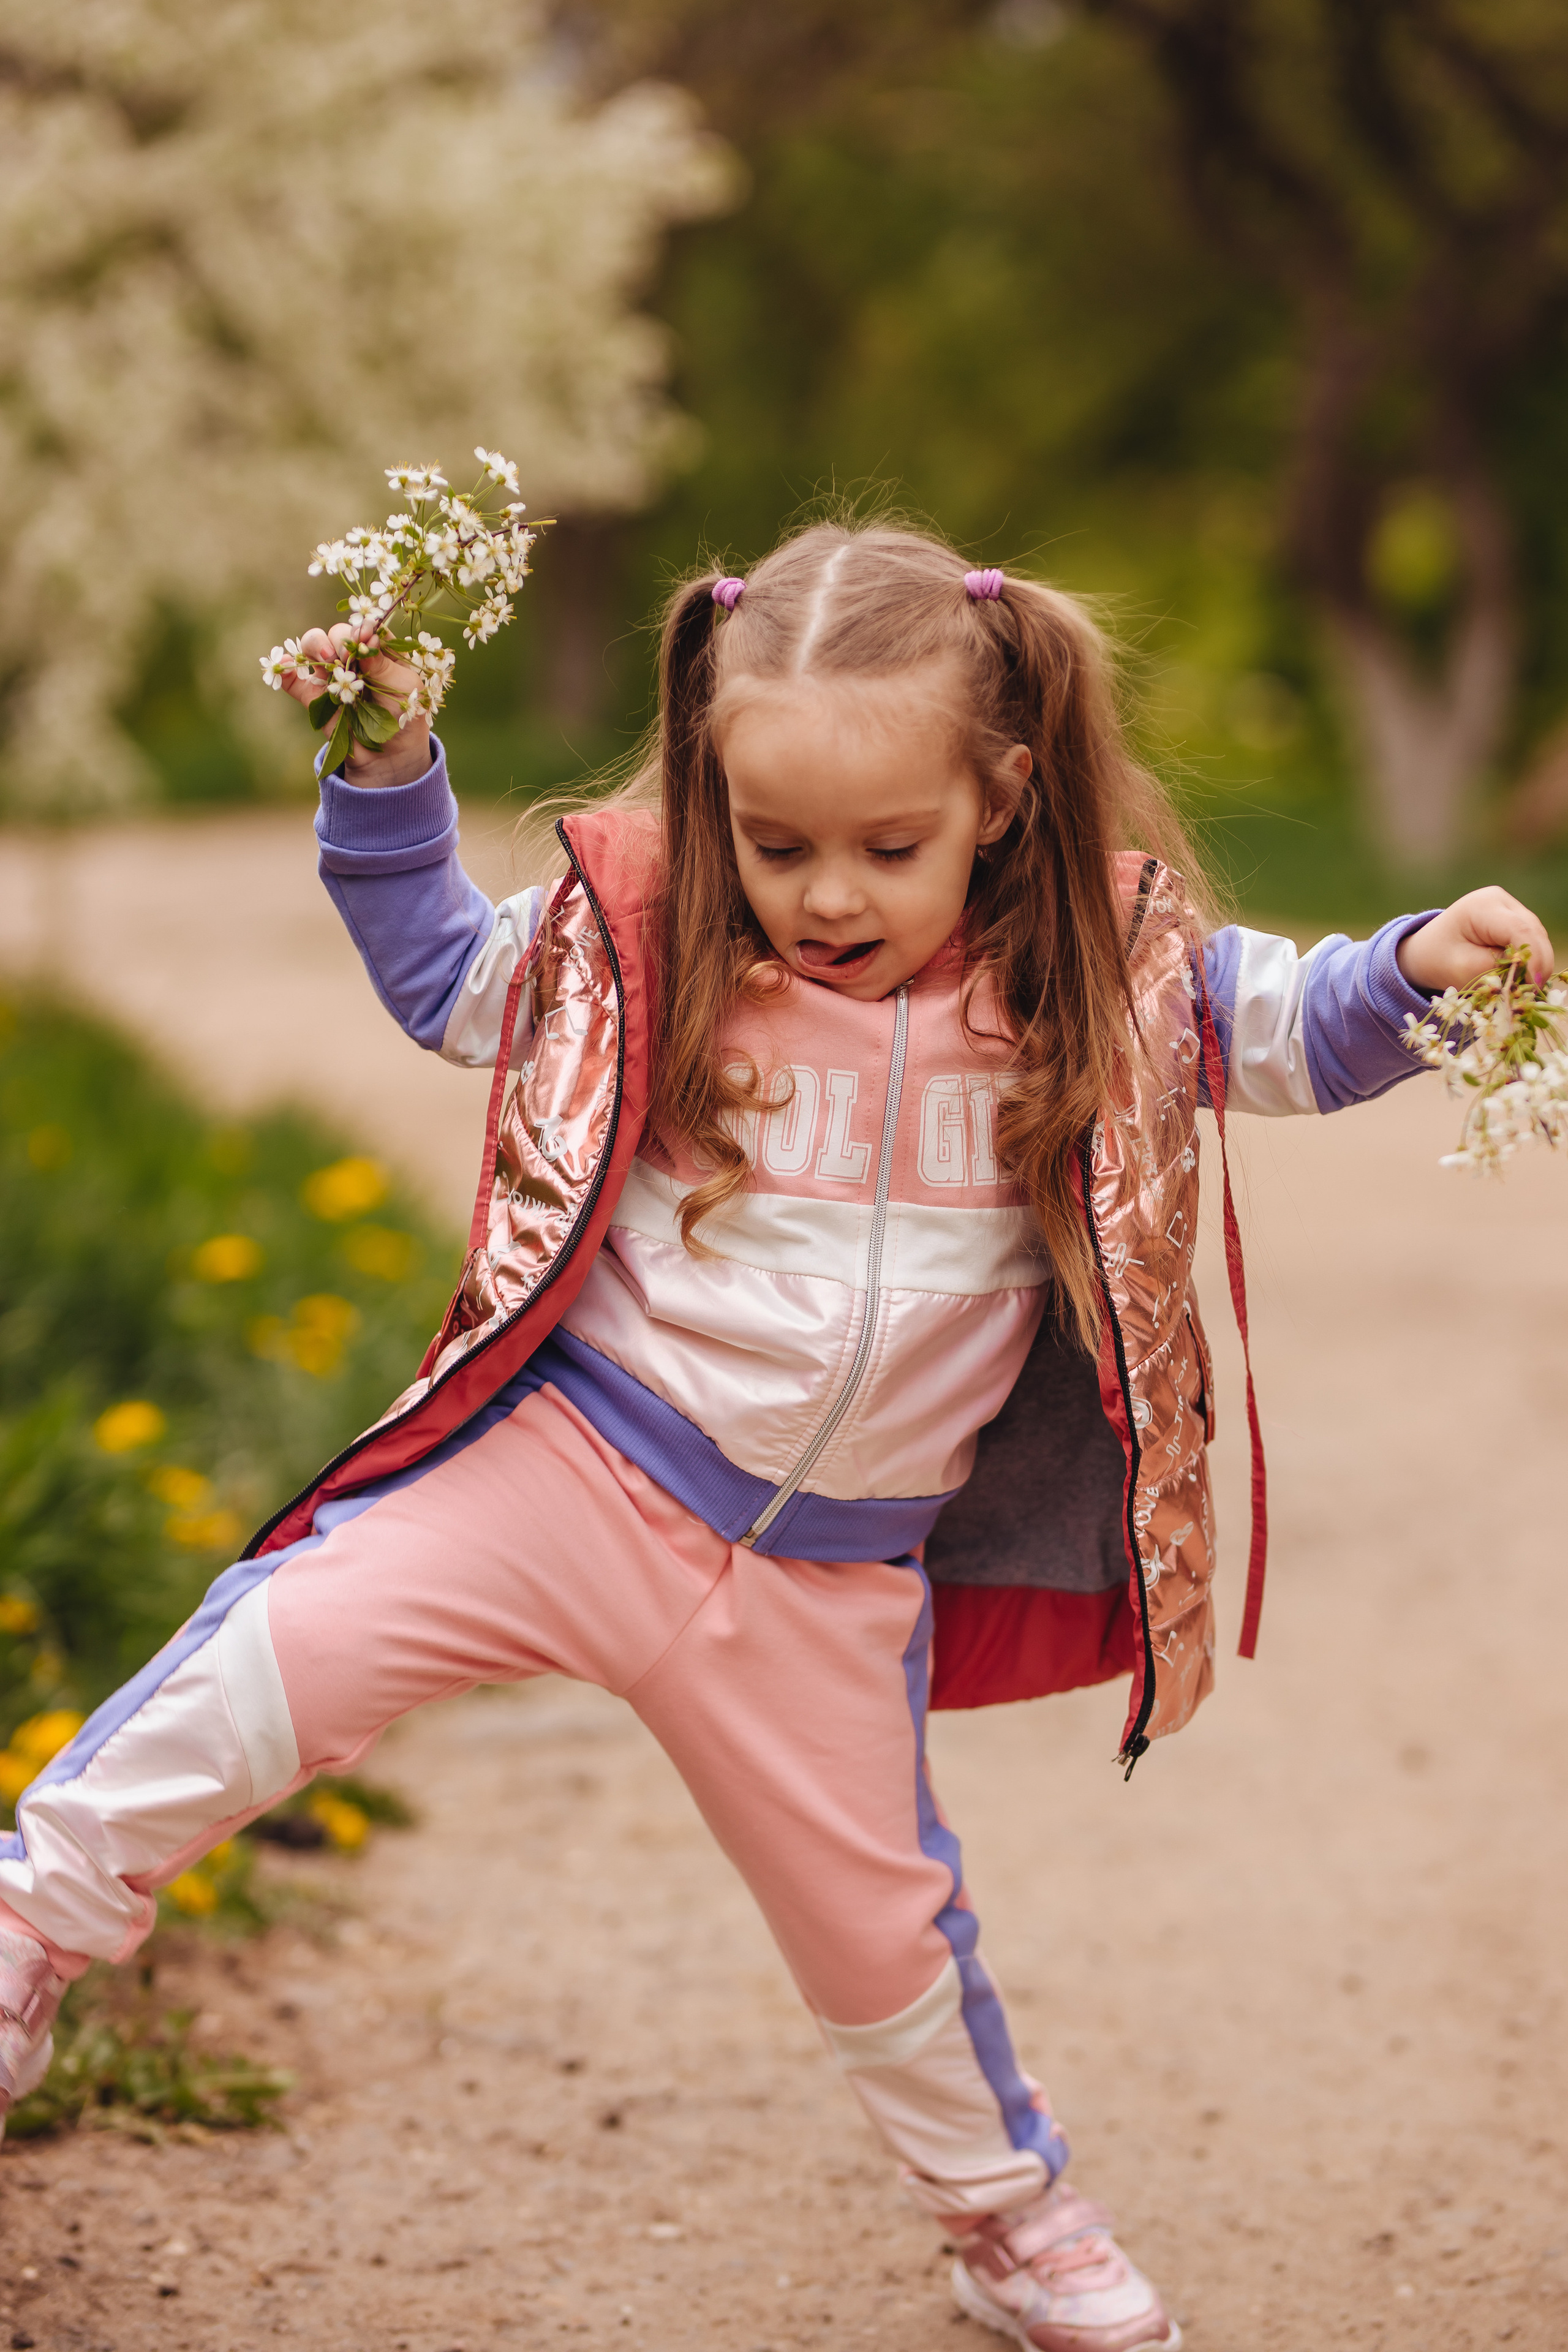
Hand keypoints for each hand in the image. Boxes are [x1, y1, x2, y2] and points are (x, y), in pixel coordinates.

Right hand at [278, 623, 431, 789]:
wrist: (389, 757)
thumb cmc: (406, 717)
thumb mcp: (405, 687)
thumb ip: (384, 663)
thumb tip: (365, 639)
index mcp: (378, 650)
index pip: (365, 627)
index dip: (363, 628)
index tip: (364, 637)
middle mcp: (352, 658)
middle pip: (337, 632)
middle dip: (340, 638)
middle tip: (346, 655)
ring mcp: (331, 675)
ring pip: (313, 646)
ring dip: (316, 646)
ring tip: (328, 661)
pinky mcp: (314, 696)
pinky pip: (294, 678)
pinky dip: (287, 668)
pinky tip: (285, 664)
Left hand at [1396, 886, 1556, 992]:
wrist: (1426, 950)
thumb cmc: (1438, 960)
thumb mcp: (1462, 969)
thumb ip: (1496, 971)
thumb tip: (1530, 974)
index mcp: (1482, 906)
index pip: (1519, 930)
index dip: (1533, 958)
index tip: (1534, 985)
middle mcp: (1500, 900)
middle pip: (1533, 932)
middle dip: (1537, 963)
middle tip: (1533, 992)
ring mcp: (1510, 907)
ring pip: (1536, 937)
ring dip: (1535, 962)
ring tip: (1526, 987)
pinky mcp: (1515, 919)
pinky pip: (1531, 940)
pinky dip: (1530, 959)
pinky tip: (1523, 976)